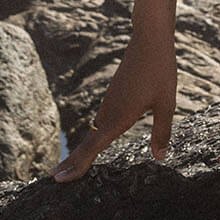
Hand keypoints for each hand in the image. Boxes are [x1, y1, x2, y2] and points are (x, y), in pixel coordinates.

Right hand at [50, 32, 177, 181]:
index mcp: (118, 117)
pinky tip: (95, 142)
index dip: (76, 166)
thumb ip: (162, 132)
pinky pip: (99, 123)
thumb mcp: (166, 103)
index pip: (92, 148)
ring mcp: (109, 103)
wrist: (148, 38)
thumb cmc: (160, 70)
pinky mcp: (113, 96)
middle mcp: (108, 112)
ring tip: (68, 169)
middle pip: (86, 144)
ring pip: (92, 133)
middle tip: (52, 180)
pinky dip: (92, 138)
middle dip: (70, 163)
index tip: (57, 181)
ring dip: (80, 151)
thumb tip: (160, 157)